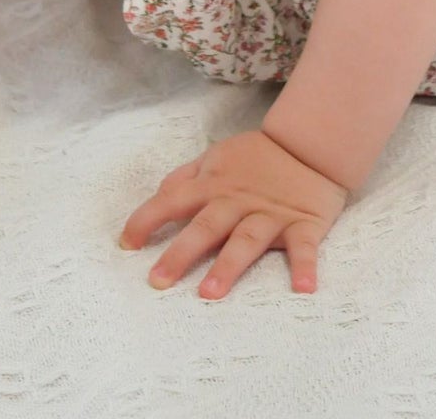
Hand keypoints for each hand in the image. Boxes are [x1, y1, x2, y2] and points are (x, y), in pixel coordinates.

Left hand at [118, 128, 349, 299]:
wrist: (310, 142)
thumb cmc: (258, 156)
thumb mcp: (217, 157)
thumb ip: (185, 178)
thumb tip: (158, 197)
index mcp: (215, 184)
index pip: (173, 201)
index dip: (148, 220)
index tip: (126, 245)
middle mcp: (239, 200)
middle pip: (206, 226)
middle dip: (181, 253)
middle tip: (158, 281)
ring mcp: (271, 214)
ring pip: (247, 239)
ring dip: (229, 265)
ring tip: (210, 293)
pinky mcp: (304, 224)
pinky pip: (305, 248)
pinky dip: (306, 267)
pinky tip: (304, 290)